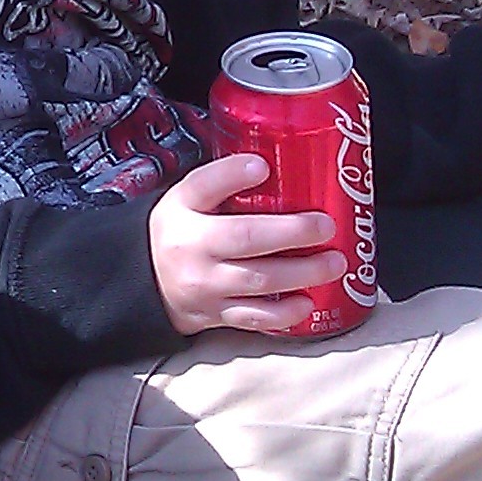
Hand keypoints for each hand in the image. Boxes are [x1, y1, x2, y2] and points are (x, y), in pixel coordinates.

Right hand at [146, 153, 345, 336]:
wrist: (147, 281)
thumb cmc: (179, 233)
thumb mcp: (186, 199)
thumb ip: (220, 182)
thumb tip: (267, 163)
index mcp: (183, 212)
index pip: (204, 187)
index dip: (232, 175)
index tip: (262, 165)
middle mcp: (193, 249)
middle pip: (245, 238)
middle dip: (292, 232)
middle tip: (326, 225)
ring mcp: (206, 286)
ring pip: (258, 280)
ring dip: (302, 272)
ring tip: (334, 262)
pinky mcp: (217, 315)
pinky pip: (255, 317)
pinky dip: (285, 313)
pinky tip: (308, 302)